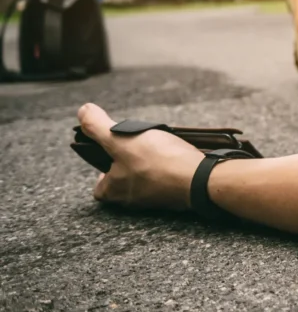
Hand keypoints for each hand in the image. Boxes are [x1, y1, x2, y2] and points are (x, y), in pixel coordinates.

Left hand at [77, 103, 203, 210]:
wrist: (201, 179)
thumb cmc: (157, 162)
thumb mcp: (121, 139)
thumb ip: (98, 126)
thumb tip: (82, 111)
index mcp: (114, 191)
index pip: (99, 186)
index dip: (102, 170)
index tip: (112, 153)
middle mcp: (133, 200)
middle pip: (124, 181)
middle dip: (129, 164)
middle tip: (138, 146)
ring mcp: (157, 199)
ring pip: (147, 180)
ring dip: (151, 165)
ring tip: (159, 146)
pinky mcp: (177, 194)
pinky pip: (167, 180)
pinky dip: (169, 168)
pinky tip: (176, 155)